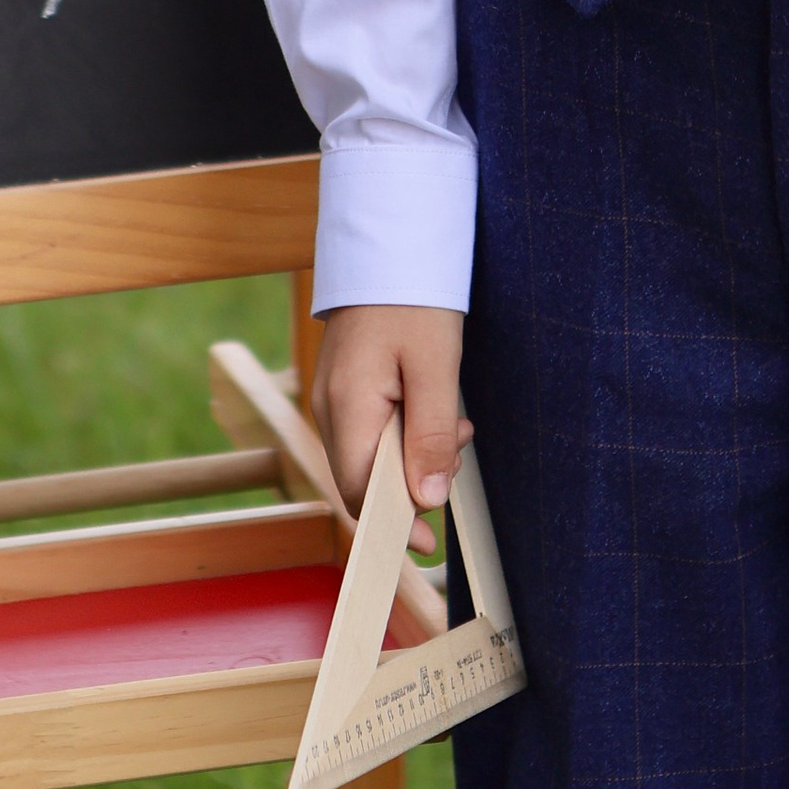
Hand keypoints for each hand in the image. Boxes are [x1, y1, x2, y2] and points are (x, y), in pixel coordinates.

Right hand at [310, 303, 468, 551]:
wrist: (389, 245)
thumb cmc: (413, 300)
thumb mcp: (436, 367)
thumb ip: (431, 436)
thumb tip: (428, 500)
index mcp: (347, 407)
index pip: (360, 492)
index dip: (395, 523)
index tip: (431, 542)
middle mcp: (328, 408)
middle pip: (365, 478)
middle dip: (414, 481)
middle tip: (460, 447)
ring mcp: (332, 399)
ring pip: (369, 456)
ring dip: (414, 454)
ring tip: (454, 422)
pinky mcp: (344, 390)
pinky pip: (370, 432)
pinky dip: (403, 434)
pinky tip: (432, 410)